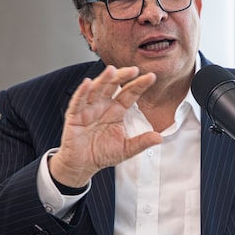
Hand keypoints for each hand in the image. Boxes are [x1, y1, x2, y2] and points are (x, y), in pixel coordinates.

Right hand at [50, 65, 162, 186]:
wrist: (83, 165)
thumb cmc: (102, 154)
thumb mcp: (126, 149)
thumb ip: (141, 142)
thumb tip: (160, 139)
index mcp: (117, 110)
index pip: (130, 94)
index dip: (139, 85)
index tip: (151, 77)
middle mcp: (103, 105)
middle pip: (113, 86)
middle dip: (122, 76)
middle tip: (134, 69)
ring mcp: (88, 108)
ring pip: (96, 89)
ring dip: (103, 80)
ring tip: (111, 70)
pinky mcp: (74, 115)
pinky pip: (78, 101)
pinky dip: (82, 92)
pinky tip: (87, 83)